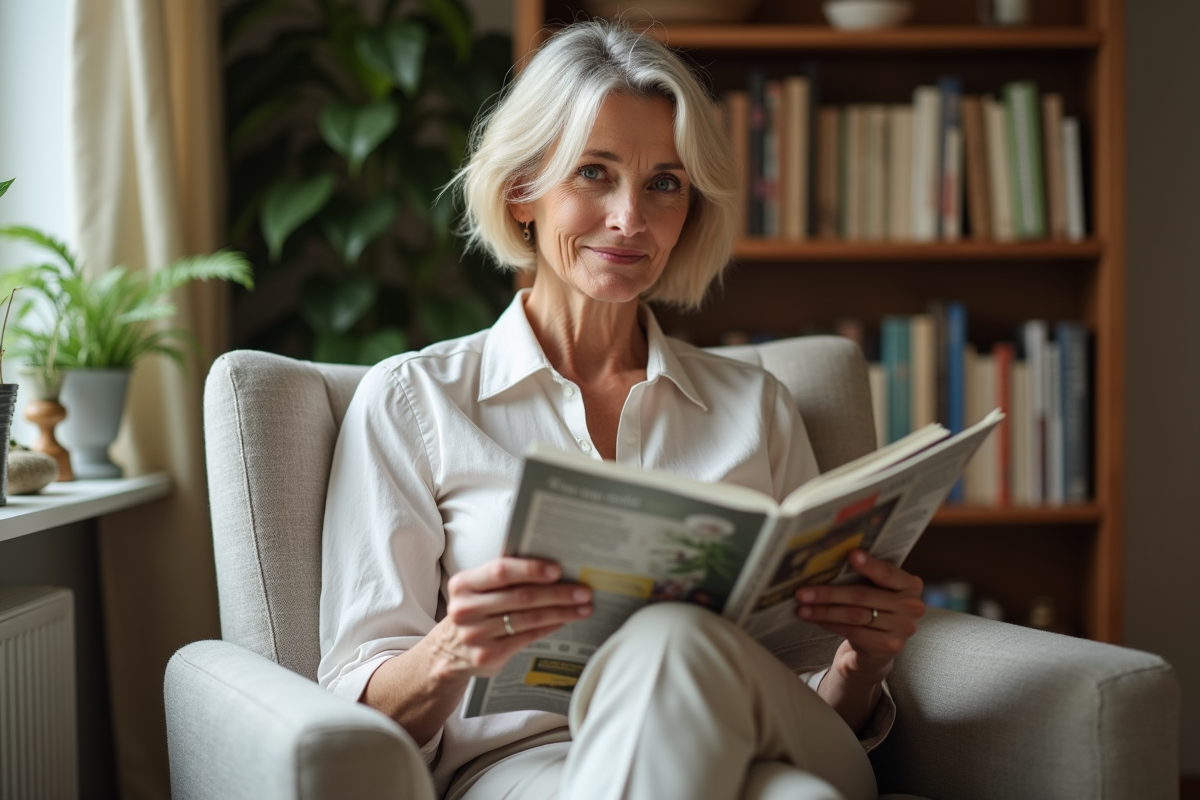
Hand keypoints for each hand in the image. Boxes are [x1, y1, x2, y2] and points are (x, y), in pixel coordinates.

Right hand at [427, 557, 592, 680]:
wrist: (448, 651)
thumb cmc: (474, 611)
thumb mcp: (476, 589)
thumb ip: (502, 577)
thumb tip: (551, 567)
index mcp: (463, 584)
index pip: (500, 571)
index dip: (531, 570)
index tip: (557, 570)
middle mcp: (465, 609)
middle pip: (521, 597)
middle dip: (557, 593)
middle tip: (583, 591)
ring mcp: (475, 635)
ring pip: (528, 618)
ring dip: (560, 612)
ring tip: (583, 607)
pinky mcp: (487, 656)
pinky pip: (526, 637)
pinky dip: (549, 627)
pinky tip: (564, 620)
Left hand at [794, 550, 924, 681]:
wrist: (877, 649)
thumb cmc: (873, 609)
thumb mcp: (875, 589)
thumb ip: (865, 575)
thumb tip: (830, 559)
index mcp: (910, 584)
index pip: (887, 572)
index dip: (869, 564)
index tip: (850, 555)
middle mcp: (912, 606)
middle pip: (863, 595)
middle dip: (829, 593)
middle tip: (803, 592)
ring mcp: (903, 628)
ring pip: (855, 615)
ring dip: (824, 611)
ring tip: (802, 607)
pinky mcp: (889, 646)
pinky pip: (853, 632)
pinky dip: (830, 624)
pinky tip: (815, 619)